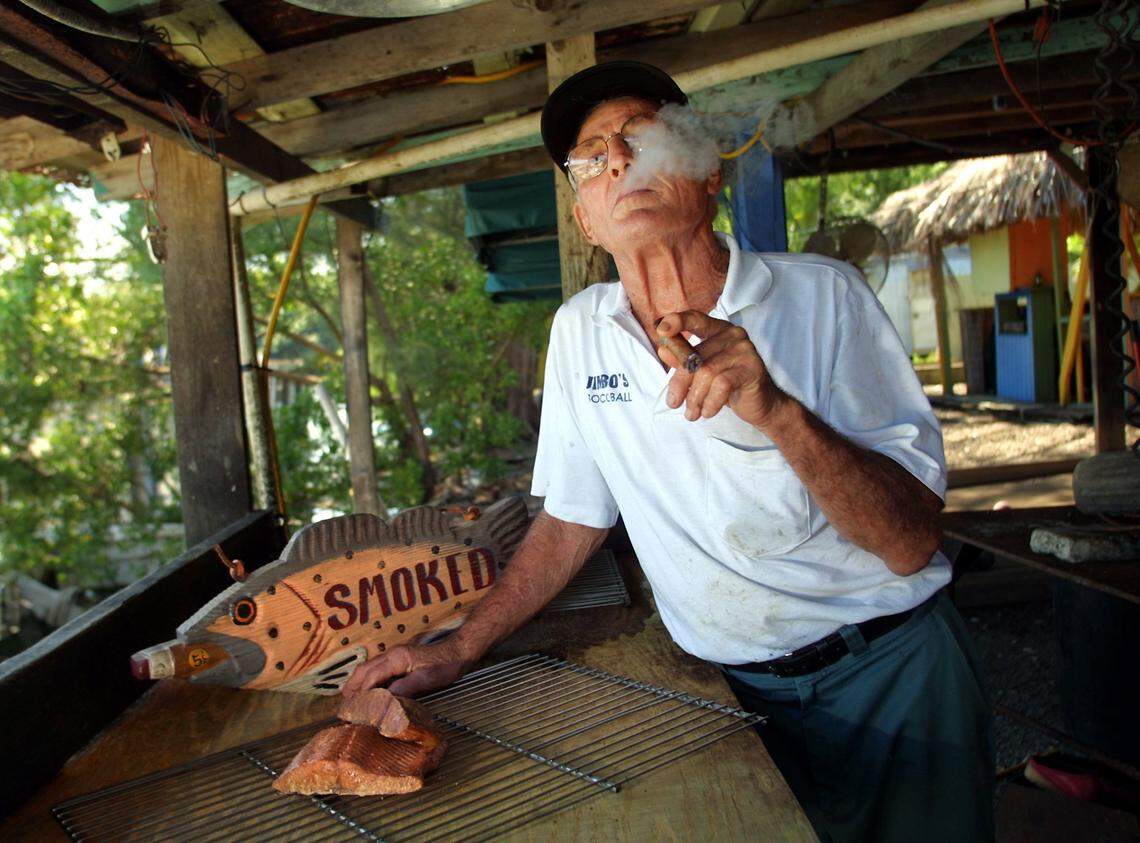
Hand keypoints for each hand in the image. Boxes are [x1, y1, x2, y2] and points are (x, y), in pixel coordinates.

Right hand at [341, 637, 473, 697]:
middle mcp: (391, 655)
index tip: (351, 708)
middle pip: (364, 669)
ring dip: (358, 682)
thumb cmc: (444, 666)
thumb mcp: (426, 679)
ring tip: (350, 698)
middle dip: (352, 685)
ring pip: (369, 668)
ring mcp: (395, 655)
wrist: (459, 652)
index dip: (360, 693)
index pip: (370, 677)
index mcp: (396, 659)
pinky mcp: (400, 659)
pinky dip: (368, 679)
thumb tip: (384, 700)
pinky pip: (377, 668)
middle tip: (343, 704)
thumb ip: (404, 688)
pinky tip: (368, 689)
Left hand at [656, 310, 786, 428]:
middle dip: (680, 383)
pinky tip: (707, 412)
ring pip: (706, 373)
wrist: (762, 405)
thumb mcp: (702, 374)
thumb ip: (683, 361)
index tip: (661, 330)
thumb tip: (663, 350)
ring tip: (692, 413)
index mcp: (719, 330)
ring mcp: (744, 351)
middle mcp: (733, 335)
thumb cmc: (729, 386)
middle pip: (695, 357)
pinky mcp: (751, 369)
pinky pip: (721, 385)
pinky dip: (710, 402)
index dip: (678, 322)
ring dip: (695, 398)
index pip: (696, 319)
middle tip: (674, 403)